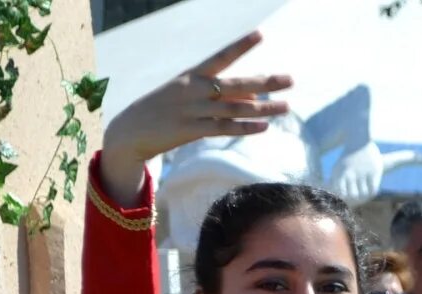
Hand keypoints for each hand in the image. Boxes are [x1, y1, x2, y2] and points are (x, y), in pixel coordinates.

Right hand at [100, 32, 293, 203]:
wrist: (131, 130)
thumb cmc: (164, 110)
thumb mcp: (189, 96)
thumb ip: (221, 95)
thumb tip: (254, 98)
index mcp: (192, 75)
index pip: (221, 56)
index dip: (241, 46)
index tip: (260, 34)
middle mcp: (194, 90)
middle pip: (236, 84)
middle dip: (265, 82)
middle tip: (290, 79)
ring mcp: (193, 110)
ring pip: (234, 108)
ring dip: (263, 108)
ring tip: (286, 106)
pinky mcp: (191, 130)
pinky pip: (223, 129)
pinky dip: (245, 128)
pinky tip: (264, 127)